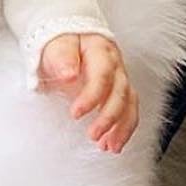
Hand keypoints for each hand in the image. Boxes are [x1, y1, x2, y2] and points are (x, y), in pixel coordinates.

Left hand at [37, 33, 138, 152]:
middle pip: (120, 92)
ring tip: (108, 146)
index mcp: (100, 50)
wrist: (70, 39)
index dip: (92, 97)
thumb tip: (69, 74)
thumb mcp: (55, 45)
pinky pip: (129, 110)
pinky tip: (113, 143)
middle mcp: (115, 64)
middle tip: (93, 135)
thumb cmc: (62, 42)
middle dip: (109, 117)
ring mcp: (120, 77)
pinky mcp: (120, 90)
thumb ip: (62, 58)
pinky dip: (123, 129)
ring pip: (130, 103)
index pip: (102, 74)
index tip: (76, 113)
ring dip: (121, 127)